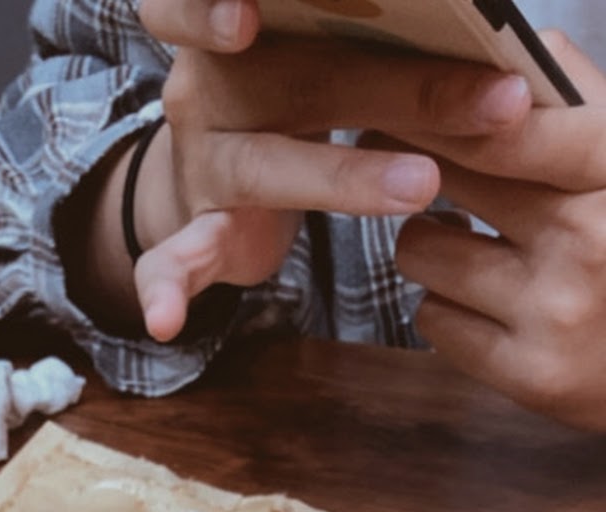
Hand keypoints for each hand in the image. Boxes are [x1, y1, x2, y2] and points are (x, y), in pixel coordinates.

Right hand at [131, 0, 532, 340]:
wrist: (218, 180)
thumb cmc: (293, 104)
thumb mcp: (335, 66)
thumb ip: (397, 59)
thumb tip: (508, 76)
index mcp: (242, 27)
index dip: (223, 5)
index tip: (255, 14)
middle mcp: (209, 88)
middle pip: (289, 80)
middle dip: (392, 86)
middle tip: (493, 103)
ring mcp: (201, 161)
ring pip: (259, 166)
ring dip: (342, 177)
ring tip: (420, 186)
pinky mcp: (197, 229)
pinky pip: (172, 258)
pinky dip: (166, 287)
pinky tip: (164, 319)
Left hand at [391, 32, 605, 429]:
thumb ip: (578, 104)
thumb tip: (527, 48)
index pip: (508, 128)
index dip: (438, 114)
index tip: (396, 106)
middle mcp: (594, 236)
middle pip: (443, 176)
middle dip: (410, 166)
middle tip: (400, 162)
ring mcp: (559, 308)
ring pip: (418, 249)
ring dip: (427, 245)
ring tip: (467, 246)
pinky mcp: (529, 372)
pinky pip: (430, 315)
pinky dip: (445, 307)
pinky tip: (485, 304)